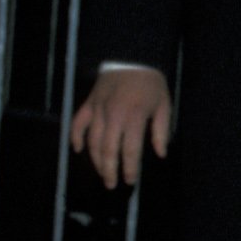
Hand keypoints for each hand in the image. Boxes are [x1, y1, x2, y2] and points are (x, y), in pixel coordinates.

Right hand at [69, 66, 173, 185]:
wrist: (132, 56)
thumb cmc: (151, 83)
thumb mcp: (164, 105)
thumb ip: (161, 130)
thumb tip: (160, 153)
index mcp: (134, 116)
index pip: (130, 150)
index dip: (129, 168)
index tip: (130, 180)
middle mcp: (114, 115)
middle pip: (108, 150)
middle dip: (109, 171)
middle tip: (112, 184)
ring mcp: (98, 109)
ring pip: (92, 141)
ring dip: (95, 160)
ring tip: (101, 173)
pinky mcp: (89, 103)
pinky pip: (78, 122)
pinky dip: (76, 137)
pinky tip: (77, 150)